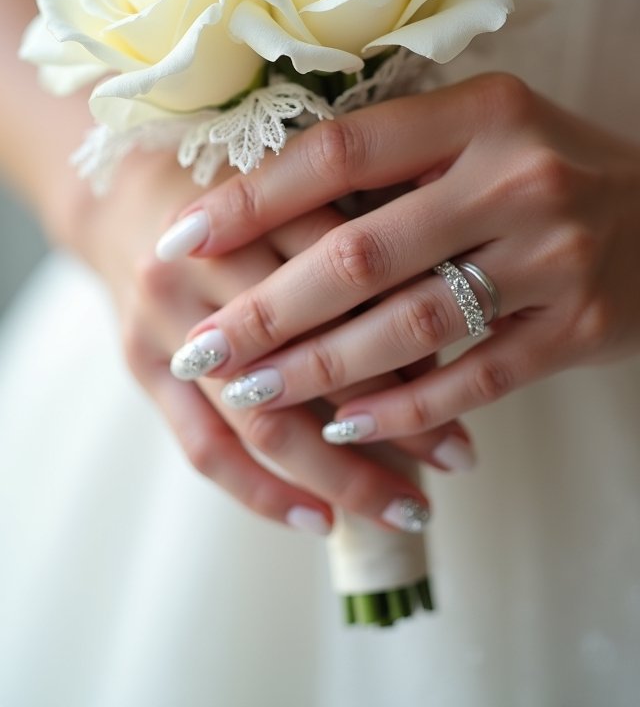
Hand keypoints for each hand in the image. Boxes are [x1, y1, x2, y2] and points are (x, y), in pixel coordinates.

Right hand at [82, 150, 469, 535]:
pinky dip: (263, 493)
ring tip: (409, 511)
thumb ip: (357, 246)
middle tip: (460, 458)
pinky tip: (322, 523)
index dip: (411, 329)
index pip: (344, 281)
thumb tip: (444, 337)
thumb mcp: (299, 194)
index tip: (478, 374)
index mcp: (247, 208)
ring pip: (260, 418)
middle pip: (306, 357)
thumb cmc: (239, 196)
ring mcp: (162, 323)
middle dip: (392, 415)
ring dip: (341, 474)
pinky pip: (203, 448)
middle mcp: (196, 265)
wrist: (126, 197)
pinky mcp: (141, 367)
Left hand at [163, 73, 639, 453]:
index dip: (251, 197)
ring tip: (250, 392)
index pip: (340, 152)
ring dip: (318, 368)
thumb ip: (393, 154)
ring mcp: (553, 257)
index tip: (181, 238)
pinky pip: (473, 378)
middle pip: (361, 252)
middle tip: (199, 349)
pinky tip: (343, 422)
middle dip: (266, 310)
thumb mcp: (481, 129)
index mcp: (481, 112)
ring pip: (410, 325)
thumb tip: (261, 199)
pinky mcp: (579, 327)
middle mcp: (518, 178)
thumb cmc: (548, 165)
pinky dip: (403, 407)